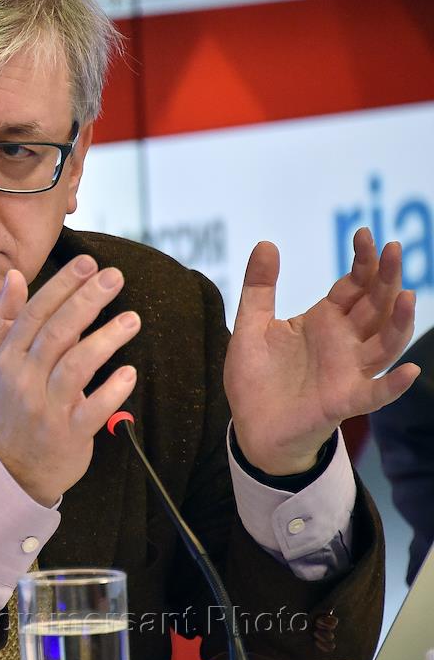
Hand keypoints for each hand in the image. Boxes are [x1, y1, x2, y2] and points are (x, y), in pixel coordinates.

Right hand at [0, 256, 140, 506]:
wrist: (10, 467)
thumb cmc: (11, 405)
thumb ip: (6, 318)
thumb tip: (13, 276)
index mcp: (7, 358)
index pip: (35, 314)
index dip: (62, 286)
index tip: (88, 262)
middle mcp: (24, 380)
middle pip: (56, 334)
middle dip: (86, 301)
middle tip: (115, 277)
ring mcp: (45, 408)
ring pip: (75, 368)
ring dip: (105, 340)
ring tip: (133, 319)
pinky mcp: (68, 435)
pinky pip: (92, 410)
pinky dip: (111, 391)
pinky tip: (130, 373)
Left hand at [225, 228, 420, 475]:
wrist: (251, 425)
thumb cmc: (256, 377)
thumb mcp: (250, 326)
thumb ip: (259, 288)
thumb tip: (266, 242)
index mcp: (324, 321)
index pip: (353, 286)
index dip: (362, 261)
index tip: (364, 234)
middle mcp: (343, 342)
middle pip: (375, 306)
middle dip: (386, 278)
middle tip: (394, 248)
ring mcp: (347, 371)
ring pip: (384, 344)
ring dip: (399, 322)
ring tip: (407, 296)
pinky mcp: (343, 401)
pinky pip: (374, 394)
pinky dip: (393, 385)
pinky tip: (409, 372)